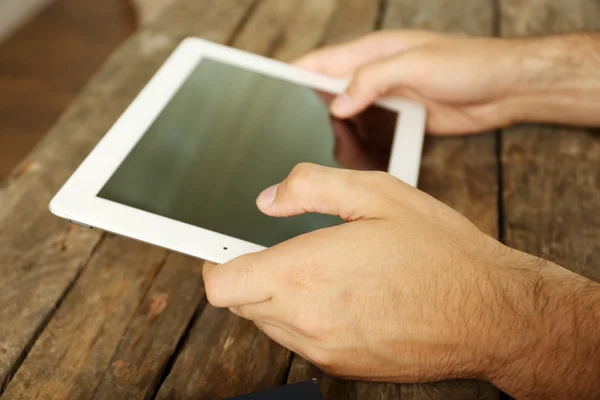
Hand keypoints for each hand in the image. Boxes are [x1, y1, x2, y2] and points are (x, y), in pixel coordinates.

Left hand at [202, 163, 599, 397]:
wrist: (491, 314)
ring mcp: (324, 350)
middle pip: (242, 304)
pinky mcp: (343, 367)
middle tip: (286, 251)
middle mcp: (307, 320)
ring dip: (278, 297)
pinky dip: (305, 318)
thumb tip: (268, 198)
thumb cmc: (440, 252)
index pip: (221, 285)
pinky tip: (345, 296)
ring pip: (269, 324)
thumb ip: (311, 186)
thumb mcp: (378, 193)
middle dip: (251, 275)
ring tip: (324, 271)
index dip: (216, 264)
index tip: (227, 250)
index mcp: (305, 273)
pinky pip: (301, 341)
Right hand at [295, 30, 599, 132]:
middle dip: (310, 106)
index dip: (297, 73)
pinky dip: (357, 140)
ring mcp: (388, 96)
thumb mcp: (415, 64)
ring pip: (348, 113)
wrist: (505, 88)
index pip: (324, 60)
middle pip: (331, 90)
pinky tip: (349, 152)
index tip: (271, 88)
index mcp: (375, 50)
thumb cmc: (467, 64)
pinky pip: (370, 130)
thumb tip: (338, 103)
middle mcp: (377, 73)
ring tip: (316, 147)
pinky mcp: (402, 117)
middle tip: (289, 129)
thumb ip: (372, 79)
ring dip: (334, 128)